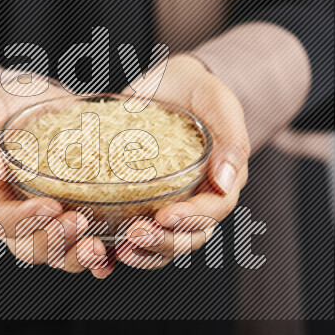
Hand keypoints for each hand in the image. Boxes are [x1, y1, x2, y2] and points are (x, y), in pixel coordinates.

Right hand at [0, 71, 110, 275]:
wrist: (40, 105)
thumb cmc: (7, 107)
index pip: (1, 219)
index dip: (24, 219)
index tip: (51, 205)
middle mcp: (15, 220)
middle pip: (29, 246)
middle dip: (54, 240)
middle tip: (79, 221)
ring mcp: (45, 226)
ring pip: (56, 255)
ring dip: (76, 256)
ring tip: (97, 246)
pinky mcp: (72, 223)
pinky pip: (82, 249)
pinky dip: (97, 260)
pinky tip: (111, 256)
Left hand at [116, 54, 250, 268]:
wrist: (170, 82)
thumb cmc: (200, 89)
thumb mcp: (220, 102)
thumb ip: (231, 138)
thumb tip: (225, 182)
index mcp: (222, 181)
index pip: (212, 212)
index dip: (191, 220)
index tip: (164, 216)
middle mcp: (198, 198)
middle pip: (189, 237)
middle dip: (163, 242)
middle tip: (135, 234)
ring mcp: (171, 202)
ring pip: (165, 243)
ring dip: (144, 252)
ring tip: (120, 248)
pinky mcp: (143, 200)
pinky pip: (137, 231)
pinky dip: (122, 244)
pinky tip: (103, 245)